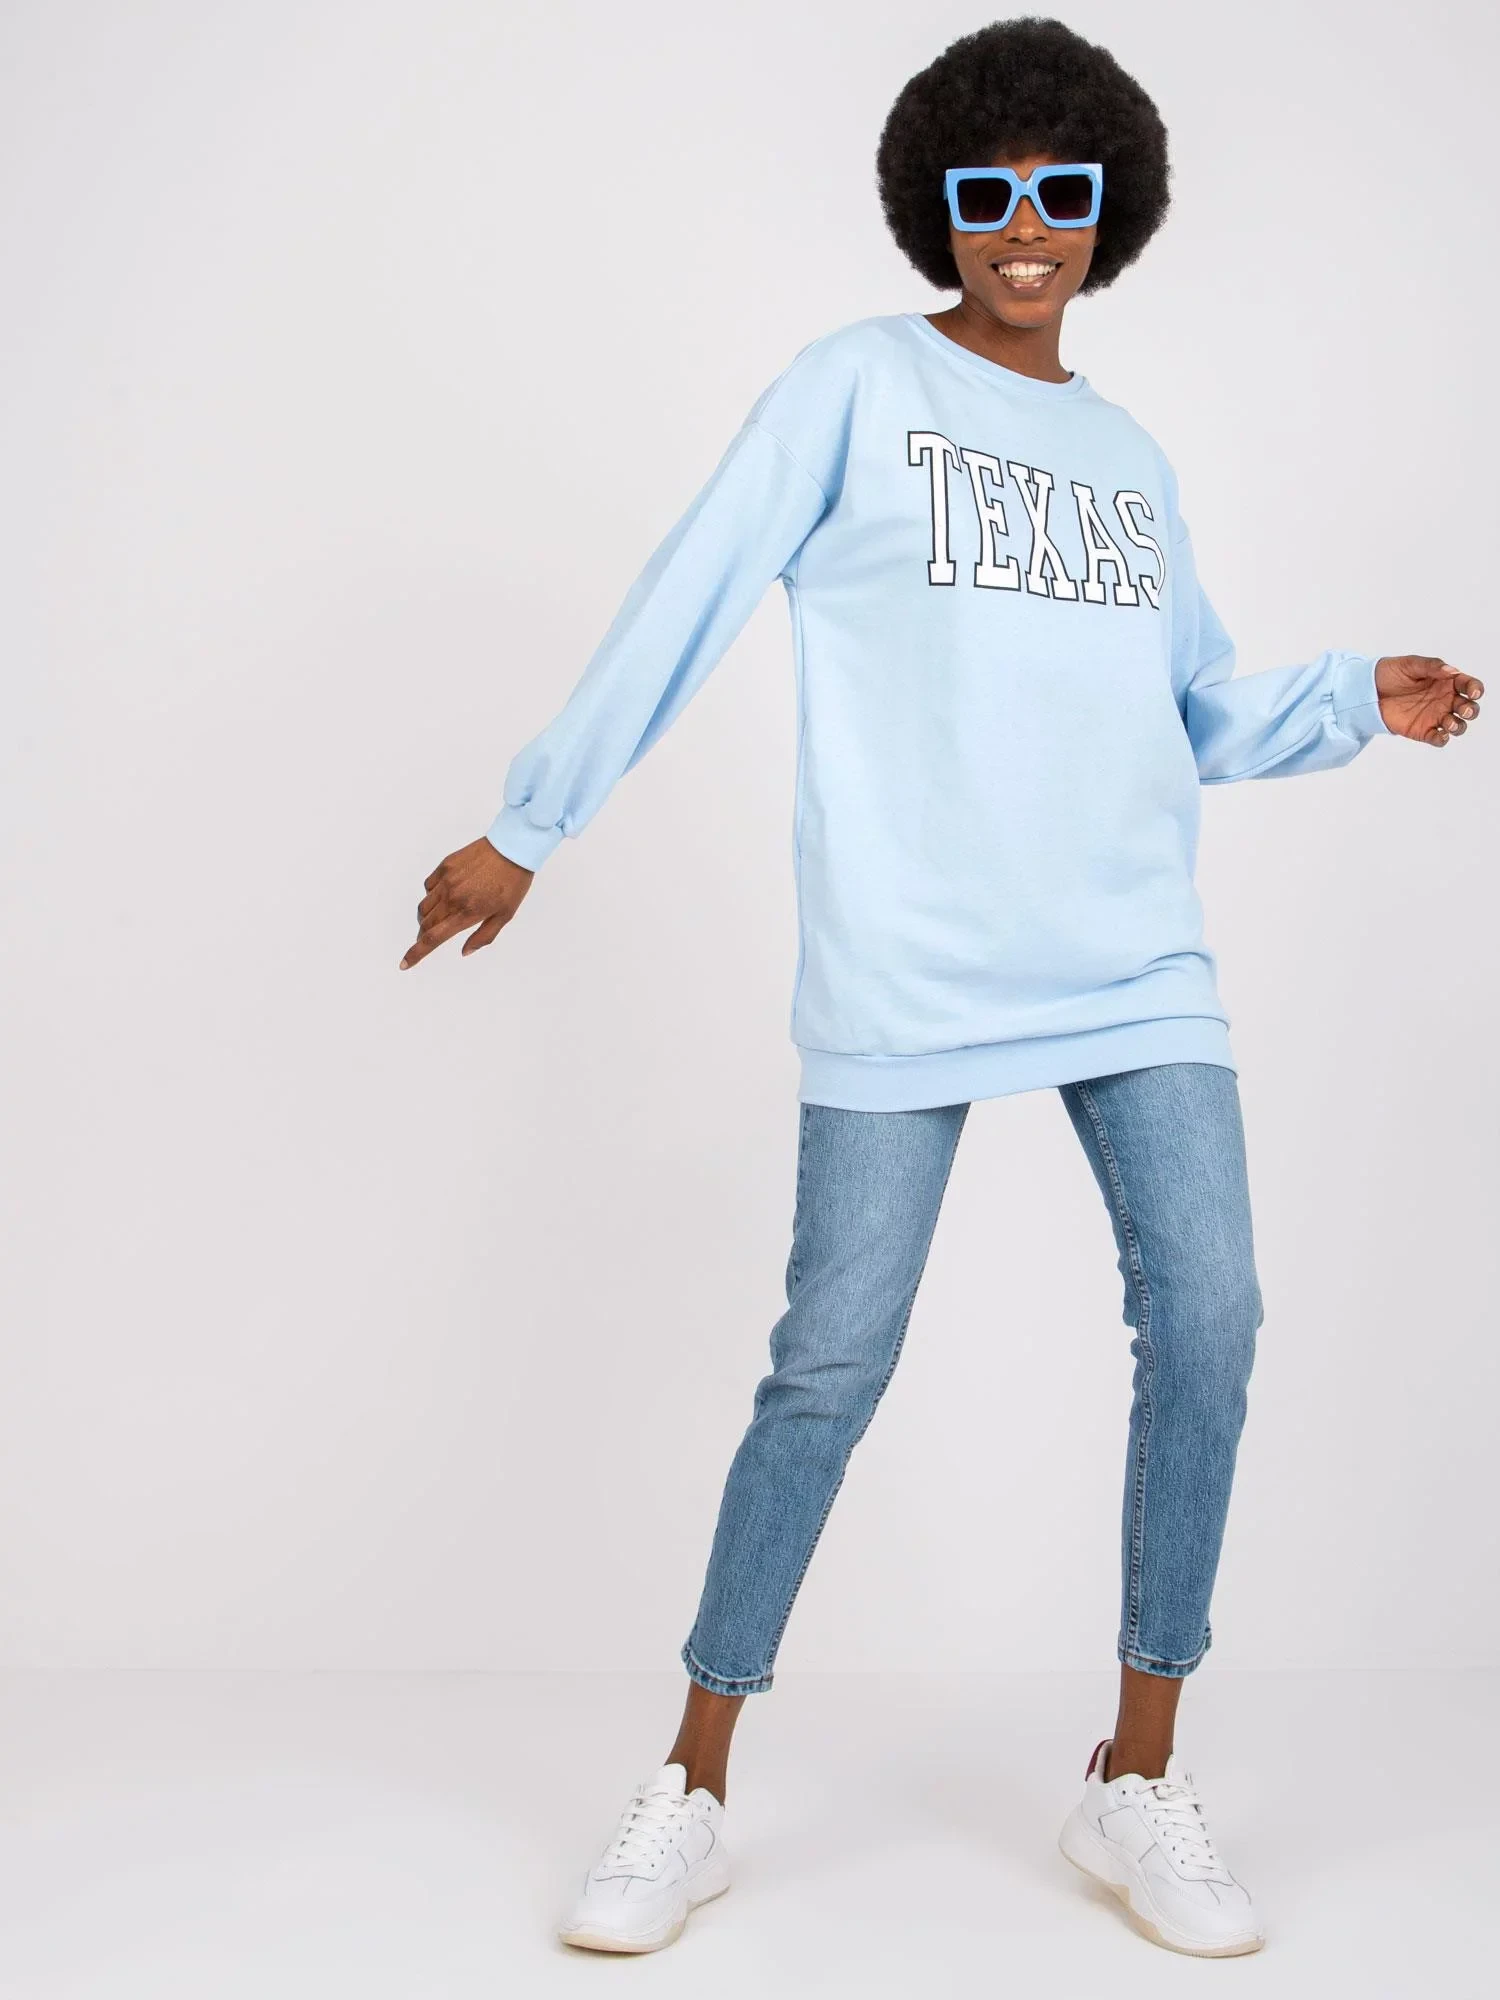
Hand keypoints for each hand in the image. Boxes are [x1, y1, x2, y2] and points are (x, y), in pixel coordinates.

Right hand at [399, 837, 533, 968]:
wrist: (512, 848)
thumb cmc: (512, 883)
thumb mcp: (505, 916)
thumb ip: (484, 936)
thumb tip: (465, 951)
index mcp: (467, 913)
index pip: (433, 939)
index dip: (416, 953)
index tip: (404, 963)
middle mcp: (452, 898)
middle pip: (425, 924)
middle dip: (424, 935)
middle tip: (430, 937)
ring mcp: (446, 881)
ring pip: (424, 907)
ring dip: (427, 917)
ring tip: (442, 915)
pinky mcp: (445, 866)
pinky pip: (428, 886)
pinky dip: (432, 895)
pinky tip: (446, 894)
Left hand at [1374, 655, 1483, 746]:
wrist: (1368, 690)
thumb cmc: (1391, 673)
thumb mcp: (1411, 664)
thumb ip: (1432, 667)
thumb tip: (1452, 671)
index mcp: (1446, 682)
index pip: (1469, 685)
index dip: (1475, 688)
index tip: (1472, 692)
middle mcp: (1445, 700)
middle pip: (1468, 708)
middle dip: (1471, 710)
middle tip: (1463, 710)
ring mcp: (1435, 716)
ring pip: (1457, 725)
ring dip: (1459, 726)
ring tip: (1449, 723)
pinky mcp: (1422, 730)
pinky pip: (1438, 738)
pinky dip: (1442, 739)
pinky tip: (1440, 735)